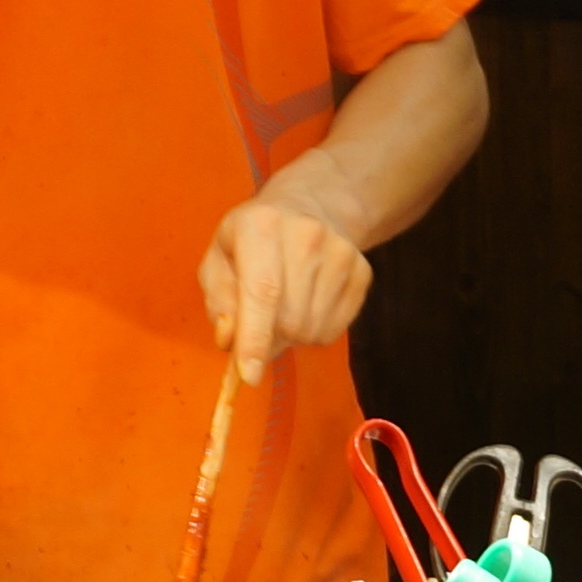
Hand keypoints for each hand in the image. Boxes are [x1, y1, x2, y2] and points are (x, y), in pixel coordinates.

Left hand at [200, 199, 371, 382]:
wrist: (313, 206)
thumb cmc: (253, 237)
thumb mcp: (220, 256)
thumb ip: (218, 299)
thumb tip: (230, 339)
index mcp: (262, 226)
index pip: (262, 292)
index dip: (254, 338)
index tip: (248, 376)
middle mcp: (307, 236)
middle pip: (288, 320)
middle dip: (268, 338)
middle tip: (258, 324)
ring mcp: (341, 254)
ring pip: (311, 330)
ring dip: (290, 335)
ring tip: (283, 305)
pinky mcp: (362, 272)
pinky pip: (333, 330)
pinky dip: (313, 330)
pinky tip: (306, 302)